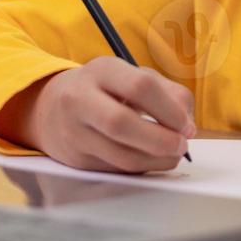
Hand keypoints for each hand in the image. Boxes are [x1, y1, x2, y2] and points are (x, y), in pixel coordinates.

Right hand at [9, 57, 194, 172]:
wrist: (52, 108)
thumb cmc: (105, 89)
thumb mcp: (133, 75)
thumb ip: (168, 93)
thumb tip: (187, 126)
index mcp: (101, 70)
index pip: (139, 86)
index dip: (169, 110)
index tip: (186, 125)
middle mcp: (80, 99)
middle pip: (122, 123)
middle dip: (161, 140)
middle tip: (182, 145)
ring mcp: (75, 132)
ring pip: (122, 156)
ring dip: (157, 160)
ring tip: (172, 153)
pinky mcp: (77, 160)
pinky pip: (118, 170)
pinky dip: (143, 167)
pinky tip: (152, 158)